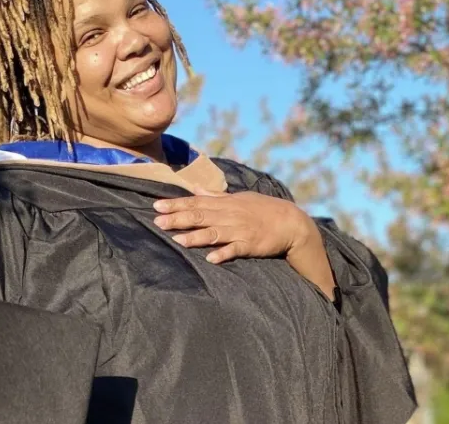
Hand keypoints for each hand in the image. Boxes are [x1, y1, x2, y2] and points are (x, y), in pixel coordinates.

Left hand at [153, 188, 335, 298]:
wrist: (291, 222)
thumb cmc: (262, 209)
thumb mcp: (239, 198)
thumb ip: (215, 195)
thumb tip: (195, 189)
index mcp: (225, 204)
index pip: (195, 203)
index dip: (176, 204)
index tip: (156, 206)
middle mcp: (229, 215)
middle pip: (200, 217)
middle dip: (178, 219)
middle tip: (157, 222)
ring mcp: (239, 230)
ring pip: (214, 233)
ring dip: (196, 237)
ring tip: (178, 240)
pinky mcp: (250, 245)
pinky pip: (235, 250)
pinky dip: (223, 254)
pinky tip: (211, 259)